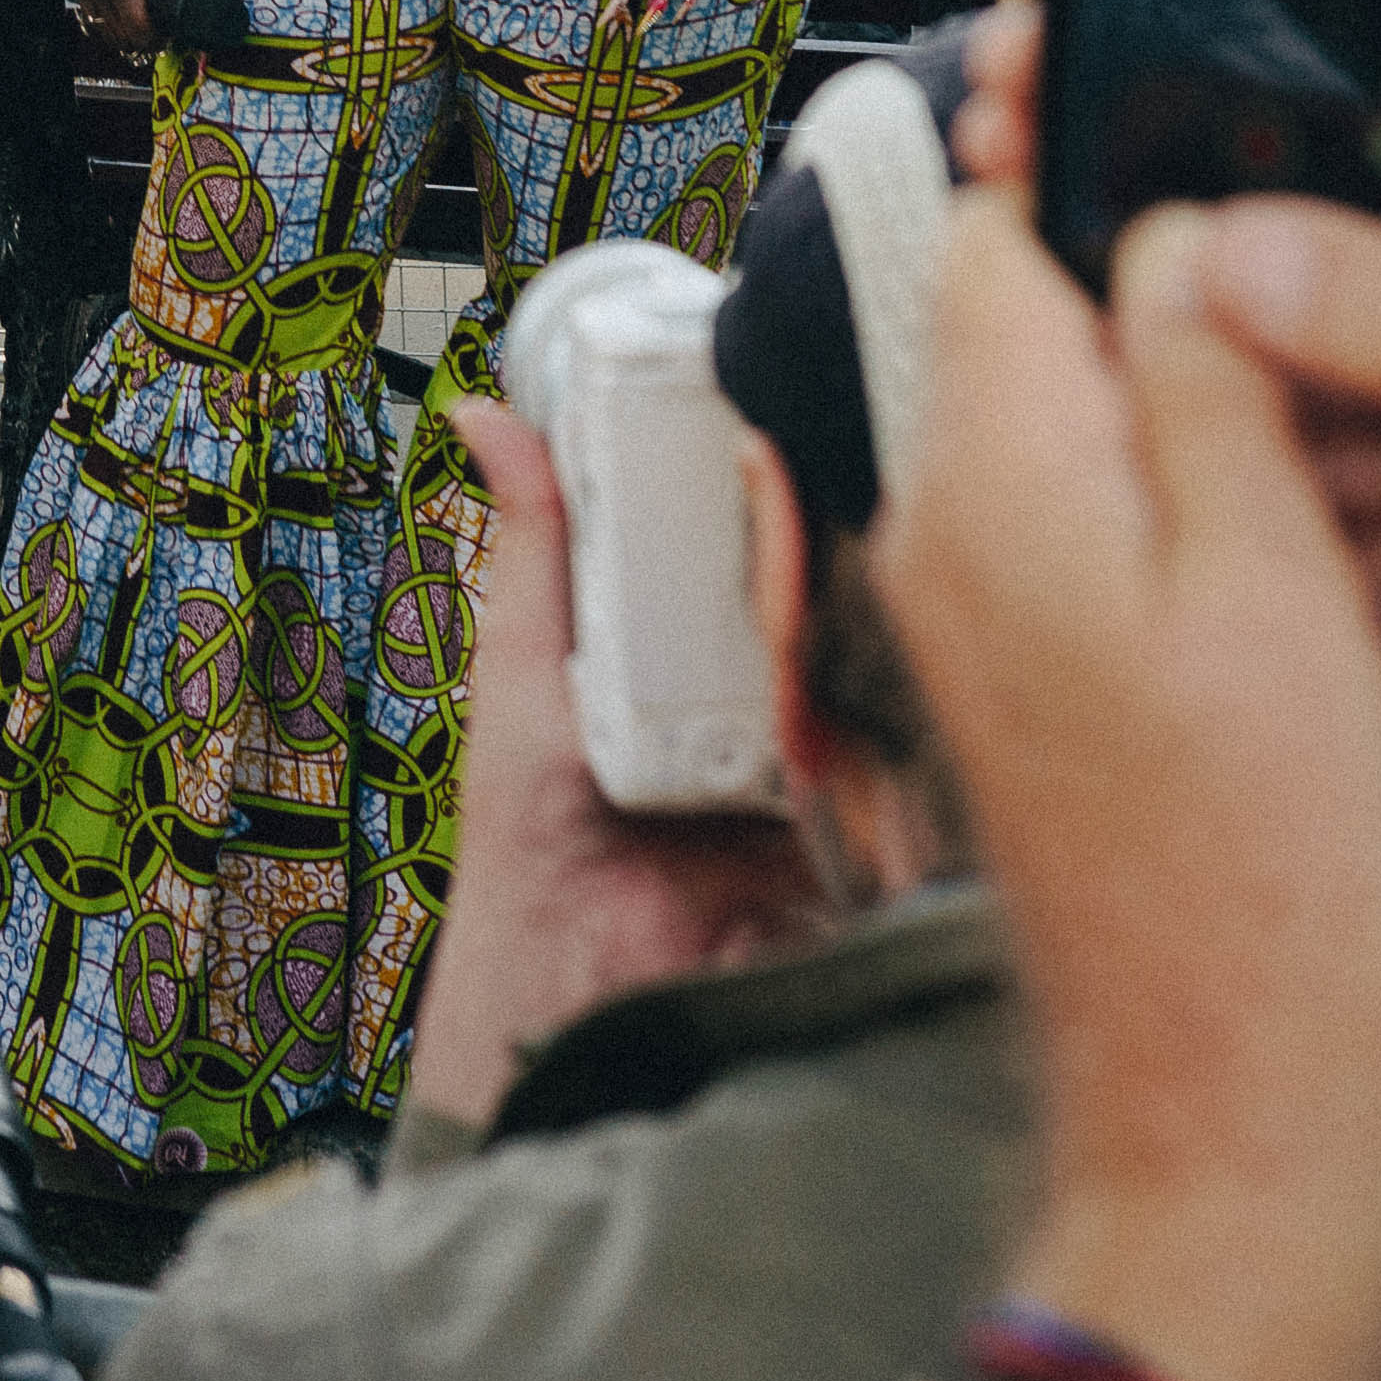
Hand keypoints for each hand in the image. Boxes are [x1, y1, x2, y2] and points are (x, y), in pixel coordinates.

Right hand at [73, 0, 205, 51]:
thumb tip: (201, 18)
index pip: (136, 33)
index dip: (155, 41)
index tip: (168, 37)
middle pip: (116, 36)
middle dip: (138, 41)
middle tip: (158, 35)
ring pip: (98, 27)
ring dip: (119, 34)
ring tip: (140, 29)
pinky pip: (88, 11)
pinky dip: (104, 20)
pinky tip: (121, 18)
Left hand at [408, 402, 830, 1123]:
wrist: (574, 974)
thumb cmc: (535, 834)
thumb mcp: (528, 663)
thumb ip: (536, 541)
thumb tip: (483, 412)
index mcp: (704, 646)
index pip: (764, 539)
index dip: (772, 474)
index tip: (767, 406)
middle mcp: (776, 691)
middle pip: (829, 588)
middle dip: (816, 530)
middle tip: (798, 465)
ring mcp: (830, 754)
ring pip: (874, 654)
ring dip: (847, 608)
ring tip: (824, 542)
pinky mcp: (866, 820)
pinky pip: (897, 747)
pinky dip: (880, 704)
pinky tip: (861, 654)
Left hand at [904, 44, 1380, 1380]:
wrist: (1245, 1126)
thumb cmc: (1281, 889)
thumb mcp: (1280, 590)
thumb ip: (1212, 384)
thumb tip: (1168, 221)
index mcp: (993, 479)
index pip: (1002, 234)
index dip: (1094, 147)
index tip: (1184, 78)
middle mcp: (955, 531)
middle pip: (1063, 320)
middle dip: (1211, 288)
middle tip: (1368, 273)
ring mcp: (997, 612)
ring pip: (1118, 426)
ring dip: (1254, 408)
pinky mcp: (1055, 680)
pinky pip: (1133, 532)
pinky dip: (1244, 509)